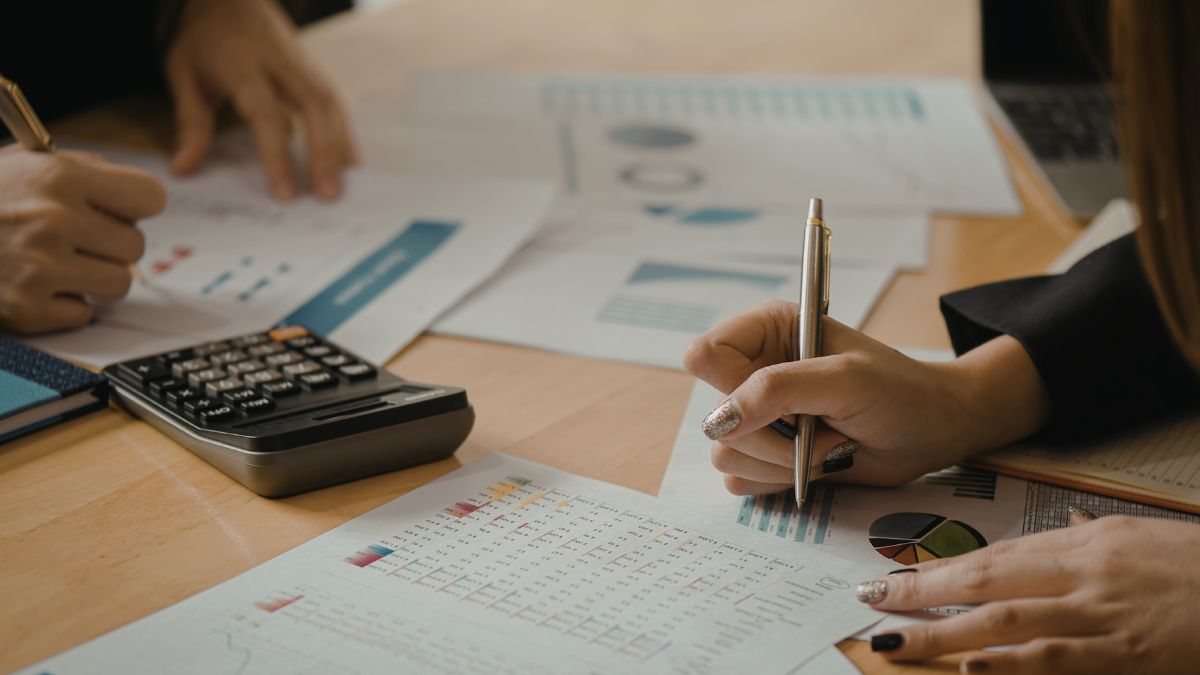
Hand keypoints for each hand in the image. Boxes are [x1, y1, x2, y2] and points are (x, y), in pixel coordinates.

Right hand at [0, 147, 164, 333]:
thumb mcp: (23, 163)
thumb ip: (81, 171)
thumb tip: (135, 194)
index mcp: (59, 177)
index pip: (150, 196)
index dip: (136, 206)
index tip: (120, 211)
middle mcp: (54, 220)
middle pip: (135, 246)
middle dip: (110, 246)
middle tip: (77, 242)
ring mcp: (40, 268)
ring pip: (119, 285)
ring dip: (95, 279)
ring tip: (60, 265)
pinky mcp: (27, 309)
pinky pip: (83, 315)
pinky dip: (65, 307)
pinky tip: (38, 287)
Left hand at [165, 0, 357, 199]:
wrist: (230, 0)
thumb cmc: (204, 42)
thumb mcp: (183, 74)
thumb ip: (189, 122)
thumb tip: (183, 169)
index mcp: (242, 64)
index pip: (266, 113)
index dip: (277, 155)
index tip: (285, 194)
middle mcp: (281, 63)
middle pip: (314, 107)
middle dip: (325, 153)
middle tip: (327, 196)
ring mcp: (303, 65)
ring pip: (332, 105)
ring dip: (341, 148)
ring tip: (341, 187)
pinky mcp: (316, 72)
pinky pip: (336, 105)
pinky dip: (345, 135)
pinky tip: (349, 165)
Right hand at [682, 300, 1050, 492]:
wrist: (932, 433)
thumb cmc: (899, 392)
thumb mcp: (843, 380)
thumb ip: (776, 391)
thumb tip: (719, 422)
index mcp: (765, 332)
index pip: (704, 356)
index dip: (733, 387)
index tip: (781, 402)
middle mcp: (753, 371)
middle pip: (715, 416)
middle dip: (771, 436)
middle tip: (820, 429)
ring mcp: (758, 416)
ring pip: (726, 454)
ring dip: (782, 462)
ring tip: (829, 446)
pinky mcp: (765, 455)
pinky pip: (739, 480)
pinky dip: (779, 482)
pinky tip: (817, 466)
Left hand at [855, 516, 1199, 673]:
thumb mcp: (1144, 539)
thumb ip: (1093, 538)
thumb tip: (1064, 524)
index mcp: (1087, 543)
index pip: (996, 555)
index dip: (940, 568)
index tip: (894, 578)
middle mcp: (1085, 570)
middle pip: (986, 577)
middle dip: (922, 590)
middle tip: (872, 600)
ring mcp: (1104, 612)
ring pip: (1007, 616)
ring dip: (945, 629)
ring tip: (897, 637)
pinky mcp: (1128, 654)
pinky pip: (1058, 657)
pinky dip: (1010, 663)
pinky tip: (971, 667)